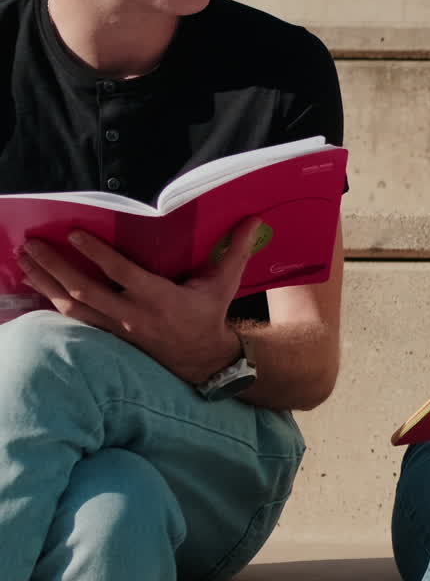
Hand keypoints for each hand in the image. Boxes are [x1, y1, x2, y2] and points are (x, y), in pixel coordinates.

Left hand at [17, 218, 261, 382]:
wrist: (203, 362)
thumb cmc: (209, 316)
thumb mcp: (224, 284)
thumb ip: (235, 250)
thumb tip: (253, 218)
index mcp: (159, 299)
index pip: (121, 273)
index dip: (97, 254)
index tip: (74, 233)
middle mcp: (133, 316)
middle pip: (86, 290)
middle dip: (55, 267)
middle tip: (32, 245)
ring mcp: (118, 330)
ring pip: (73, 307)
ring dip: (46, 283)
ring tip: (25, 262)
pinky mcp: (109, 337)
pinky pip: (75, 320)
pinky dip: (52, 303)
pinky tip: (36, 286)